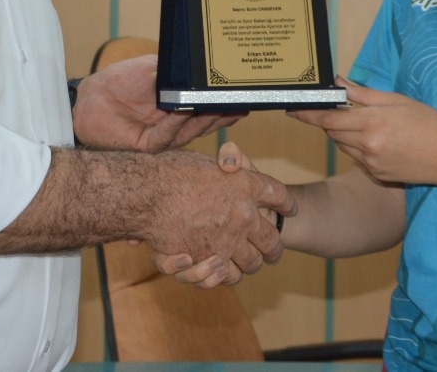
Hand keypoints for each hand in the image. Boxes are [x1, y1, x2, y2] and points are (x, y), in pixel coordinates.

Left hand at [72, 55, 243, 151]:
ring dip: (204, 119)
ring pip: (190, 132)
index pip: (209, 109)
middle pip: (206, 123)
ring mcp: (162, 138)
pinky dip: (175, 122)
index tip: (244, 97)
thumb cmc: (119, 82)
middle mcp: (175, 125)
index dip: (226, 105)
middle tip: (240, 102)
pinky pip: (166, 137)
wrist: (87, 99)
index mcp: (179, 107)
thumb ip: (175, 72)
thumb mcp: (153, 69)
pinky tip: (181, 110)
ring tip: (218, 104)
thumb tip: (201, 68)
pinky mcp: (147, 148)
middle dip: (223, 113)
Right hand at [143, 146, 294, 284]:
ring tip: (249, 264)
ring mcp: (228, 241)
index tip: (291, 209)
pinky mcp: (208, 260)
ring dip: (250, 266)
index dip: (287, 204)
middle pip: (272, 241)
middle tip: (272, 252)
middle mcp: (244, 215)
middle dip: (273, 249)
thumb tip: (232, 163)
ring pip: (251, 264)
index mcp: (246, 185)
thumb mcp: (206, 160)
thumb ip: (226, 162)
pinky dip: (224, 275)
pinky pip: (226, 276)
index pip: (279, 196)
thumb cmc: (170, 171)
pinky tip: (221, 269)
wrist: (145, 191)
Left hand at [290, 79, 436, 186]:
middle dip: (331, 121)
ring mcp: (371, 163)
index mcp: (371, 123)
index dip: (307, 114)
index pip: (328, 119)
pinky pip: (357, 158)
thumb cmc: (428, 123)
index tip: (292, 109)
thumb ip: (364, 94)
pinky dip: (359, 147)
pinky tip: (380, 142)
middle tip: (341, 110)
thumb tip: (339, 83)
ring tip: (368, 125)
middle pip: (332, 133)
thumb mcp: (398, 101)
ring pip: (343, 146)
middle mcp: (367, 145)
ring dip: (344, 134)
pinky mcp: (377, 175)